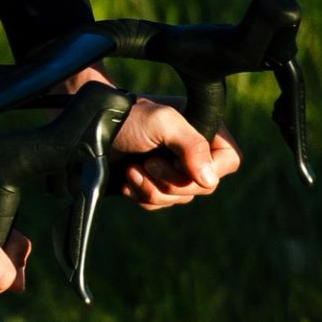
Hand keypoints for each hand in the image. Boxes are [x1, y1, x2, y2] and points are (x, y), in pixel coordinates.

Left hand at [91, 75, 239, 210]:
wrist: (91, 127)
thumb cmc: (127, 116)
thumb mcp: (162, 123)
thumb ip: (191, 146)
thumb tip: (209, 180)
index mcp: (205, 130)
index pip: (229, 161)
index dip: (206, 169)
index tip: (177, 161)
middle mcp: (193, 152)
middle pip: (202, 187)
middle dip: (169, 180)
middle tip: (147, 162)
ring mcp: (174, 169)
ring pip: (178, 199)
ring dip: (150, 188)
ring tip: (132, 167)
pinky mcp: (153, 184)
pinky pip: (158, 205)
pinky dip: (140, 194)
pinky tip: (128, 178)